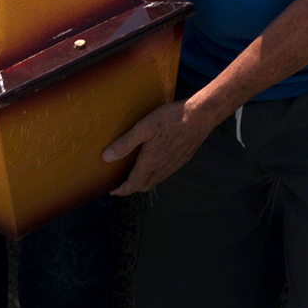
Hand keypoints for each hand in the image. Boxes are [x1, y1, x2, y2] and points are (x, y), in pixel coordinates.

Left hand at [103, 95, 218, 196]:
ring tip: (135, 175)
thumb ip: (125, 143)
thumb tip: (106, 157)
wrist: (201, 116)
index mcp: (151, 163)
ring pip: (156, 180)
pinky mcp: (182, 159)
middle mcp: (162, 168)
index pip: (133, 184)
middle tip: (122, 184)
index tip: (113, 191)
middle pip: (144, 186)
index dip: (122, 190)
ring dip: (144, 182)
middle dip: (131, 188)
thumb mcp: (143, 128)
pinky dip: (155, 175)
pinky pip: (166, 173)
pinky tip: (155, 164)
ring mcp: (174, 165)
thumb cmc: (171, 119)